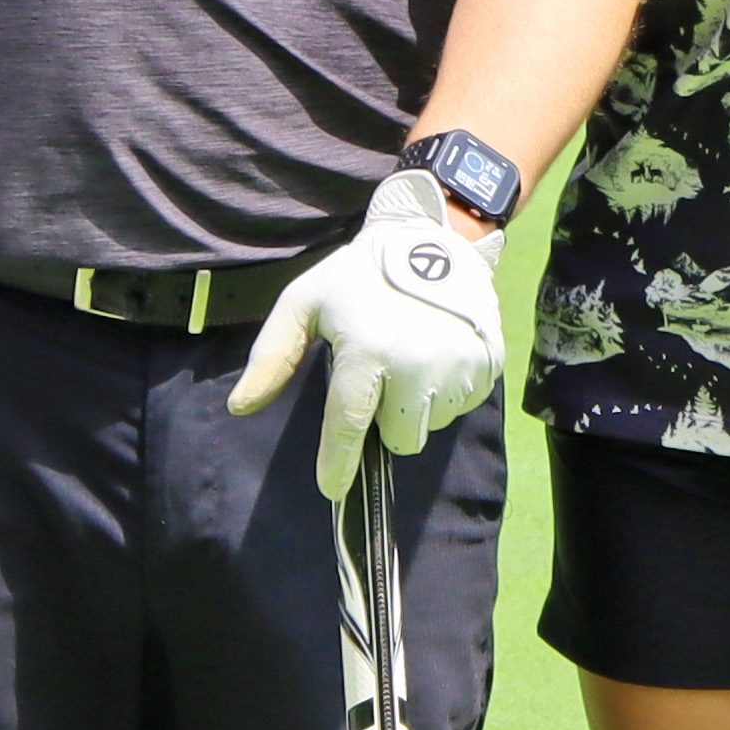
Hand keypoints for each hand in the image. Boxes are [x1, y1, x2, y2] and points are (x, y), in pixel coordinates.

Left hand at [232, 168, 505, 497]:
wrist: (436, 241)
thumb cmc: (361, 278)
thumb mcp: (305, 304)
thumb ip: (272, 356)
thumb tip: (240, 406)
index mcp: (369, 351)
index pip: (349, 424)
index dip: (338, 463)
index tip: (332, 489)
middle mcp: (418, 365)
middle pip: (400, 439)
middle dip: (386, 420)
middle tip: (381, 378)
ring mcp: (459, 368)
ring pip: (431, 425)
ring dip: (417, 406)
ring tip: (411, 358)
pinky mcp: (488, 367)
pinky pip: (460, 407)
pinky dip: (446, 391)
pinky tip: (438, 355)